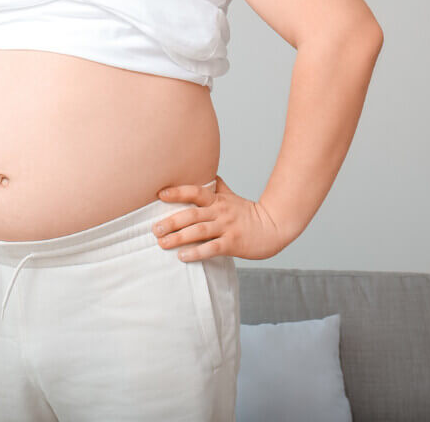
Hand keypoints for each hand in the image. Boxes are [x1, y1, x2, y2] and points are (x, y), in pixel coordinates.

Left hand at [152, 175, 287, 261]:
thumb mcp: (231, 196)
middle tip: (154, 229)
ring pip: (199, 231)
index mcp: (218, 200)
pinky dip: (196, 252)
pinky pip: (212, 248)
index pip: (195, 192)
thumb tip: (206, 173)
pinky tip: (182, 256)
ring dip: (178, 238)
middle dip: (171, 221)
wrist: (274, 227)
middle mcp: (220, 212)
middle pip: (192, 214)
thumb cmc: (249, 213)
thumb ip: (217, 187)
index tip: (160, 194)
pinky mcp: (233, 244)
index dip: (177, 192)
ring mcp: (227, 227)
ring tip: (162, 243)